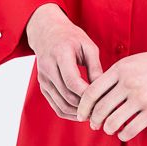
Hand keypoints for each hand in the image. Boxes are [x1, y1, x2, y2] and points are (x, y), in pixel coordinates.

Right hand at [25, 4, 103, 119]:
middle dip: (85, 106)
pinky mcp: (43, 86)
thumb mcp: (87, 46)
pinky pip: (56, 106)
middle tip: (102, 109)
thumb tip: (102, 89)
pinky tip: (83, 112)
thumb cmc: (71, 37)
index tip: (103, 98)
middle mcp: (48, 67)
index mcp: (60, 54)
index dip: (88, 94)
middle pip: (67, 96)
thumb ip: (95, 67)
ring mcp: (43, 79)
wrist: (47, 32)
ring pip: (61, 105)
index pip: (72, 81)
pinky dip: (70, 113)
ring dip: (78, 113)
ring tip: (94, 112)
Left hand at [76, 32, 146, 141]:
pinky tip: (124, 133)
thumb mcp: (137, 61)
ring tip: (110, 129)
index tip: (82, 114)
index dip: (83, 106)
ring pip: (112, 121)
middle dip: (93, 121)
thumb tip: (101, 92)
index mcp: (121, 68)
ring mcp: (141, 96)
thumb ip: (119, 74)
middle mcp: (128, 82)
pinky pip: (130, 129)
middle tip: (94, 126)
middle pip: (99, 108)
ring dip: (108, 129)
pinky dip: (123, 135)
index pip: (91, 91)